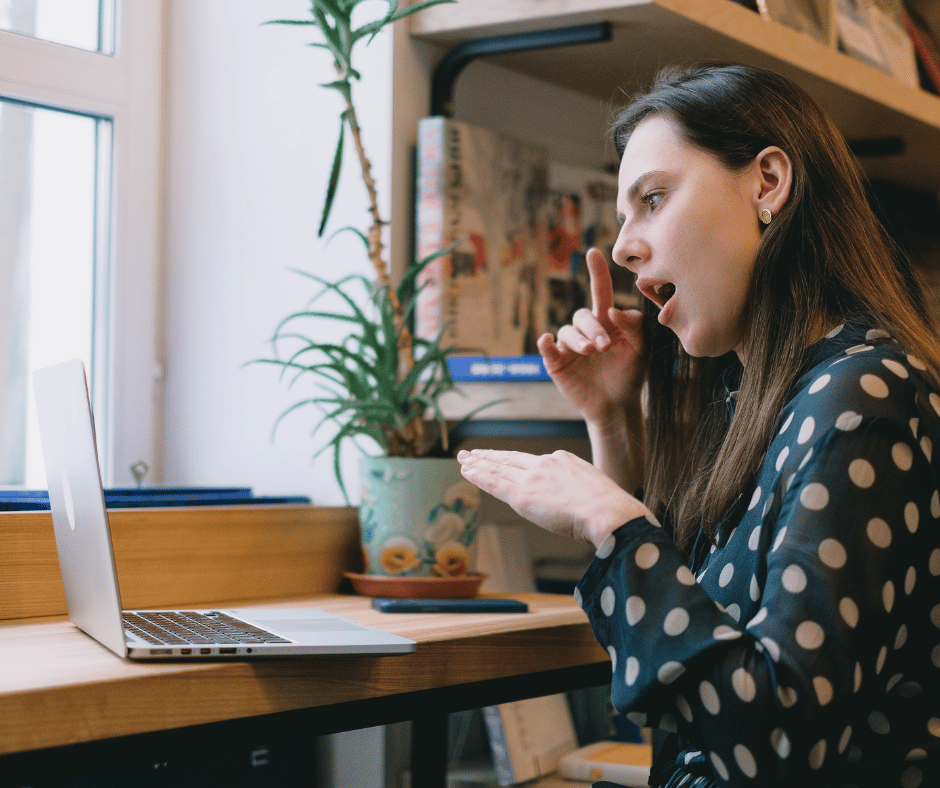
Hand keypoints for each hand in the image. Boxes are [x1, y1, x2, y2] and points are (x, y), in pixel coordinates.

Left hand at [457, 448, 652, 547]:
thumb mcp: (594, 488)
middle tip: (472, 453)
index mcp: (562, 460)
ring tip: (463, 459)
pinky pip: (495, 483)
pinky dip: (479, 476)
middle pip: (510, 459)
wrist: (609, 512)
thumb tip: (574, 502)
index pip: (529, 460)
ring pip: (499, 468)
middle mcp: (544, 464)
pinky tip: (468, 471)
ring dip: (478, 464)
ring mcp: (532, 478)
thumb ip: (577, 491)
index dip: (511, 459)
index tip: (500, 457)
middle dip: (489, 456)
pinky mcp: (523, 495)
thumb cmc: (610, 510)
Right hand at [537, 248, 645, 425]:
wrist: (617, 406)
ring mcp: (569, 346)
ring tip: (591, 351)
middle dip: (593, 328)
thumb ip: (633, 326)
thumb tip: (612, 310)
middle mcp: (586, 330)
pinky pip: (547, 348)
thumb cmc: (629, 376)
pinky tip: (548, 341)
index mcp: (606, 322)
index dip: (597, 273)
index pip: (601, 292)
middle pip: (584, 316)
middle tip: (604, 346)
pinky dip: (546, 343)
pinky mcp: (556, 362)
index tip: (593, 252)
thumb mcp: (639, 349)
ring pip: (568, 331)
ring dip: (579, 338)